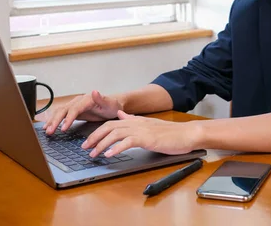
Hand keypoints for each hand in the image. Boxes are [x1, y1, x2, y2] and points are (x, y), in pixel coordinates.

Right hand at [43, 90, 122, 134]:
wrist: (113, 105)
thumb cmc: (112, 105)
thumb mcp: (110, 104)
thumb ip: (102, 99)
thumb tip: (94, 91)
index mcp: (87, 99)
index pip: (74, 109)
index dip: (68, 118)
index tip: (63, 128)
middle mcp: (79, 101)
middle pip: (64, 110)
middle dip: (56, 121)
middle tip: (50, 131)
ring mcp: (75, 105)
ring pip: (60, 112)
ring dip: (52, 121)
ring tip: (46, 130)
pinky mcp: (74, 111)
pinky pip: (62, 115)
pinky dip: (54, 120)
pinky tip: (49, 126)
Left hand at [82, 110, 202, 157]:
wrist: (186, 134)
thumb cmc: (170, 133)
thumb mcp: (149, 124)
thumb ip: (133, 119)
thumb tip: (121, 114)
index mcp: (135, 120)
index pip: (111, 123)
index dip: (98, 132)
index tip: (88, 141)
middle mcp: (135, 123)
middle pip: (109, 127)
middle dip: (94, 137)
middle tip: (84, 148)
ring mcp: (141, 130)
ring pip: (115, 134)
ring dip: (102, 144)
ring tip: (93, 153)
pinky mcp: (147, 138)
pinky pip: (128, 142)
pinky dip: (116, 148)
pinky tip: (109, 155)